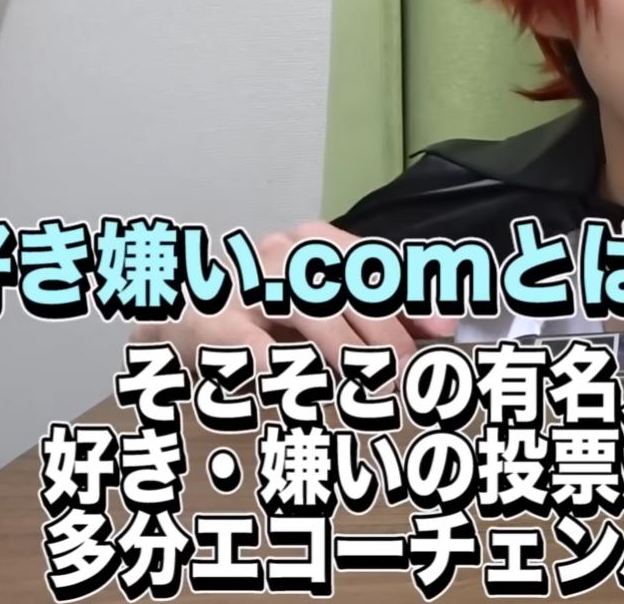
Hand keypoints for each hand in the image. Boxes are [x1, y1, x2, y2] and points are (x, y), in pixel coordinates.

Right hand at [131, 221, 457, 369]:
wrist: (179, 323)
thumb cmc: (266, 319)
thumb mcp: (328, 312)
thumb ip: (383, 315)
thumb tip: (444, 328)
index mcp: (314, 244)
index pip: (373, 261)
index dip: (411, 295)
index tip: (441, 331)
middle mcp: (281, 253)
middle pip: (343, 281)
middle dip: (381, 328)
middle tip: (403, 370)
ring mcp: (241, 283)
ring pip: (300, 301)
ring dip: (338, 343)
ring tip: (365, 379)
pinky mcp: (203, 319)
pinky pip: (238, 333)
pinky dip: (266, 355)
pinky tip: (288, 377)